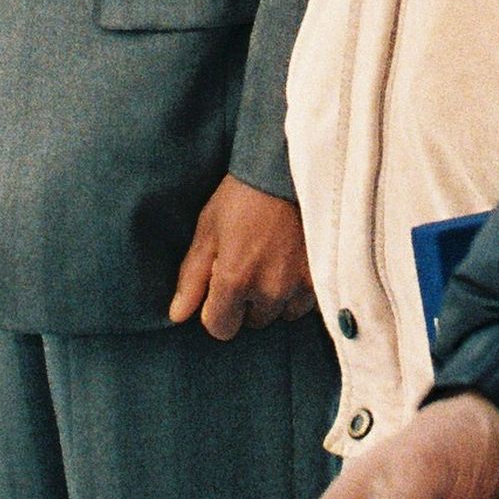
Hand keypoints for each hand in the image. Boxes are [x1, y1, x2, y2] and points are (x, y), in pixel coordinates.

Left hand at [168, 176, 310, 340]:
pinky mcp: (321, 278)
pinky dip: (298, 290)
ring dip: (275, 298)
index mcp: (235, 280)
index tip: (220, 286)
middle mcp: (269, 290)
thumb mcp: (207, 232)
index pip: (221, 328)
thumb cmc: (240, 197)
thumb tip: (177, 316)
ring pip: (281, 314)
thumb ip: (191, 278)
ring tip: (273, 262)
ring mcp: (298, 285)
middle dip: (248, 301)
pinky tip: (292, 263)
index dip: (216, 310)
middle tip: (249, 264)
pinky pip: (306, 303)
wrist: (286, 170)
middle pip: (253, 321)